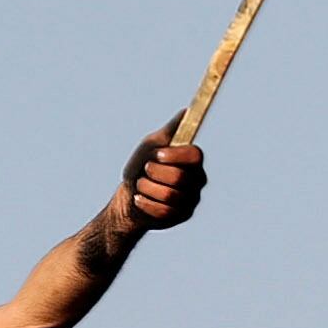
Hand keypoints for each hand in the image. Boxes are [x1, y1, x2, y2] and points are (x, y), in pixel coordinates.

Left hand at [104, 121, 206, 237]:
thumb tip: (187, 111)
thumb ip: (170, 131)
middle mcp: (196, 180)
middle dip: (155, 173)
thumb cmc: (142, 167)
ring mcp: (191, 200)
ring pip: (170, 195)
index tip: (157, 155)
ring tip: (141, 186)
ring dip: (147, 188)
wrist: (130, 195)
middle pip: (180, 177)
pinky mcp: (181, 216)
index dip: (175, 155)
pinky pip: (164, 211)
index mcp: (192, 161)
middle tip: (146, 170)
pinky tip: (139, 199)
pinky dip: (146, 203)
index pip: (195, 155)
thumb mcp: (152, 145)